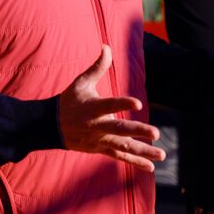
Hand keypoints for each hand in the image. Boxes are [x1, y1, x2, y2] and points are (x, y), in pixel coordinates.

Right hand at [59, 45, 165, 171]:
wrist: (50, 127)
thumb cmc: (69, 100)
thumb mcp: (81, 82)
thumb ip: (98, 66)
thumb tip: (107, 46)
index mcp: (93, 108)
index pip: (110, 104)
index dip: (123, 103)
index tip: (138, 102)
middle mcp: (97, 126)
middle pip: (120, 130)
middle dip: (138, 131)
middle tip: (155, 133)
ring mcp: (99, 140)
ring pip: (123, 147)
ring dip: (143, 152)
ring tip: (162, 155)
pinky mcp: (101, 149)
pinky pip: (120, 157)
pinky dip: (136, 162)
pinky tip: (151, 167)